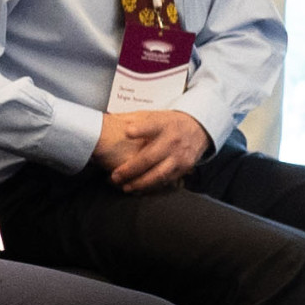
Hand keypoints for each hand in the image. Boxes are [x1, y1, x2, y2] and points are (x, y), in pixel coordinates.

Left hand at [95, 109, 211, 193]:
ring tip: (126, 187)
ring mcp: (179, 156)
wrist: (198, 128)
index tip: (127, 131)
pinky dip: (152, 187)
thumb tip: (106, 118)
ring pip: (160, 173)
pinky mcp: (184, 168)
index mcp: (163, 124)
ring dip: (141, 183)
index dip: (141, 128)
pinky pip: (166, 181)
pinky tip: (139, 190)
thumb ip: (132, 118)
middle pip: (151, 156)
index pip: (152, 125)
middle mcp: (172, 140)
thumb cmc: (168, 123)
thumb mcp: (154, 115)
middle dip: (131, 169)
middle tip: (115, 176)